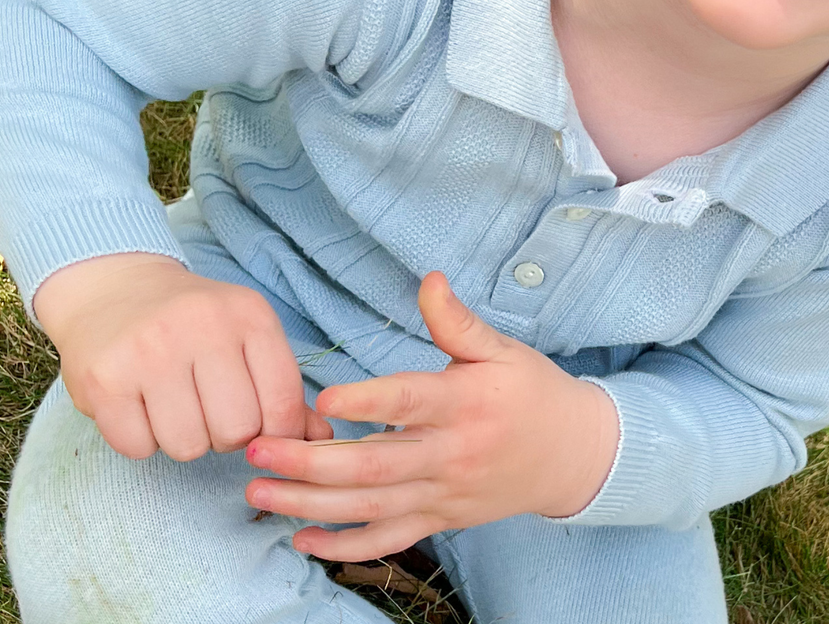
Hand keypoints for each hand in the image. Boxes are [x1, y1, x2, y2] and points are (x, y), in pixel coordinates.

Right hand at [34, 253, 324, 460]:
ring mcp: (150, 352)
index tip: (257, 423)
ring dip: (181, 438)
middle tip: (205, 406)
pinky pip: (138, 448)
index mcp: (248, 314)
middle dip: (223, 434)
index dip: (276, 430)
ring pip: (187, 446)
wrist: (114, 287)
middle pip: (236, 431)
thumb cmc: (191, 321)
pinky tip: (138, 404)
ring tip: (171, 402)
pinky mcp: (105, 379)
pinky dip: (140, 439)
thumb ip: (283, 388)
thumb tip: (323, 439)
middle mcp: (202, 326)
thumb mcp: (246, 334)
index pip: (283, 401)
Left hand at [242, 272, 619, 561]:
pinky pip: (387, 540)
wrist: (572, 454)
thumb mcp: (502, 348)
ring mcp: (443, 494)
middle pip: (374, 465)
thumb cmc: (531, 391)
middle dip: (310, 462)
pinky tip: (301, 539)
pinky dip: (343, 548)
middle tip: (257, 450)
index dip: (367, 402)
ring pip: (370, 508)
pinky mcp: (440, 520)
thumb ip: (457, 321)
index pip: (409, 403)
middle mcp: (450, 454)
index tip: (323, 399)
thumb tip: (429, 280)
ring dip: (310, 503)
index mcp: (465, 403)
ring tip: (259, 492)